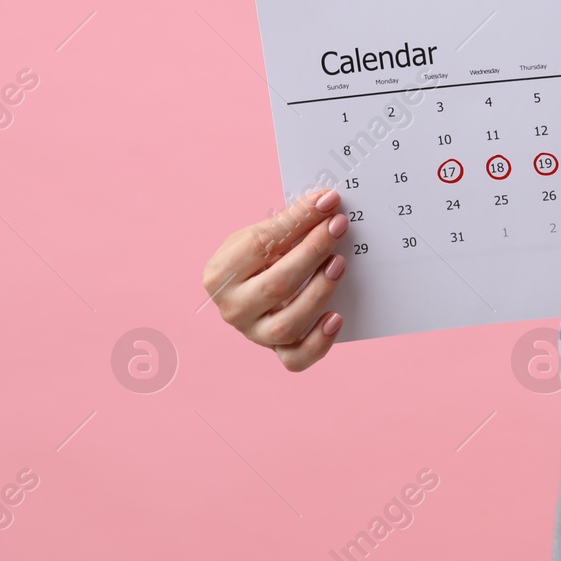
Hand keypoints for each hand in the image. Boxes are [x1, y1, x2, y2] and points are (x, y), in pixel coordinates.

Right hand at [202, 188, 349, 370]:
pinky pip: (295, 359)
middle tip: (338, 228)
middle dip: (312, 253)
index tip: (328, 203)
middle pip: (276, 286)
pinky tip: (337, 318)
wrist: (250, 287)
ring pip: (287, 326)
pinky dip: (318, 343)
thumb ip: (291, 222)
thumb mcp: (262, 235)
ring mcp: (253, 333)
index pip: (261, 245)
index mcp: (221, 273)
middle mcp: (232, 308)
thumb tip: (327, 201)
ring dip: (319, 293)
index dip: (298, 222)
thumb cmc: (258, 259)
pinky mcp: (275, 351)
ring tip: (340, 265)